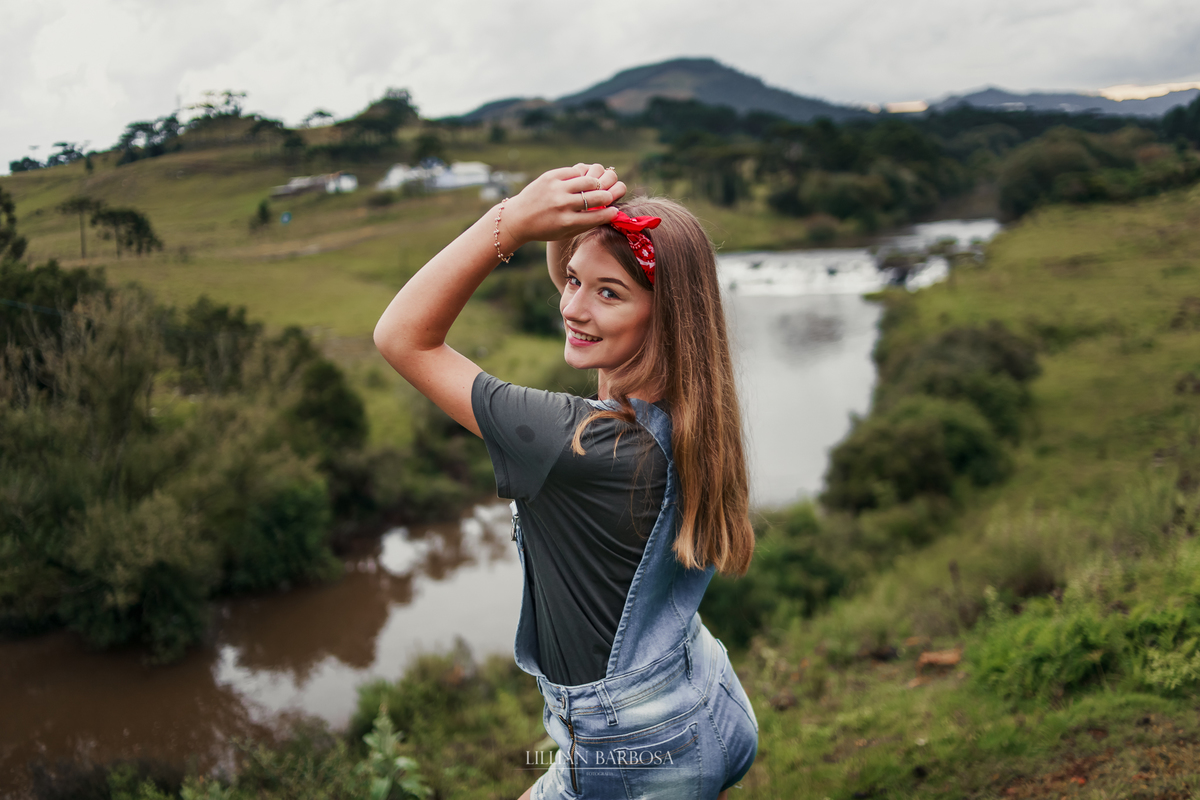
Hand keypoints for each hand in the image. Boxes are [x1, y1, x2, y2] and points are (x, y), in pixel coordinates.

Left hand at [502, 163, 626, 247]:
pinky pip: (575, 172)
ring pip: (588, 181)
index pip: (598, 216)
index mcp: (567, 222)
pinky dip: (581, 176)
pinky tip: (582, 181)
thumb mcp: (565, 233)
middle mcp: (562, 205)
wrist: (518, 218)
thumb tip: (610, 213)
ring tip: (598, 188)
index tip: (614, 211)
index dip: (610, 213)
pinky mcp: (550, 177)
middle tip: (609, 197)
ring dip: (597, 184)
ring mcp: (556, 189)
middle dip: (608, 197)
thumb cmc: (545, 229)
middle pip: (597, 197)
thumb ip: (586, 224)